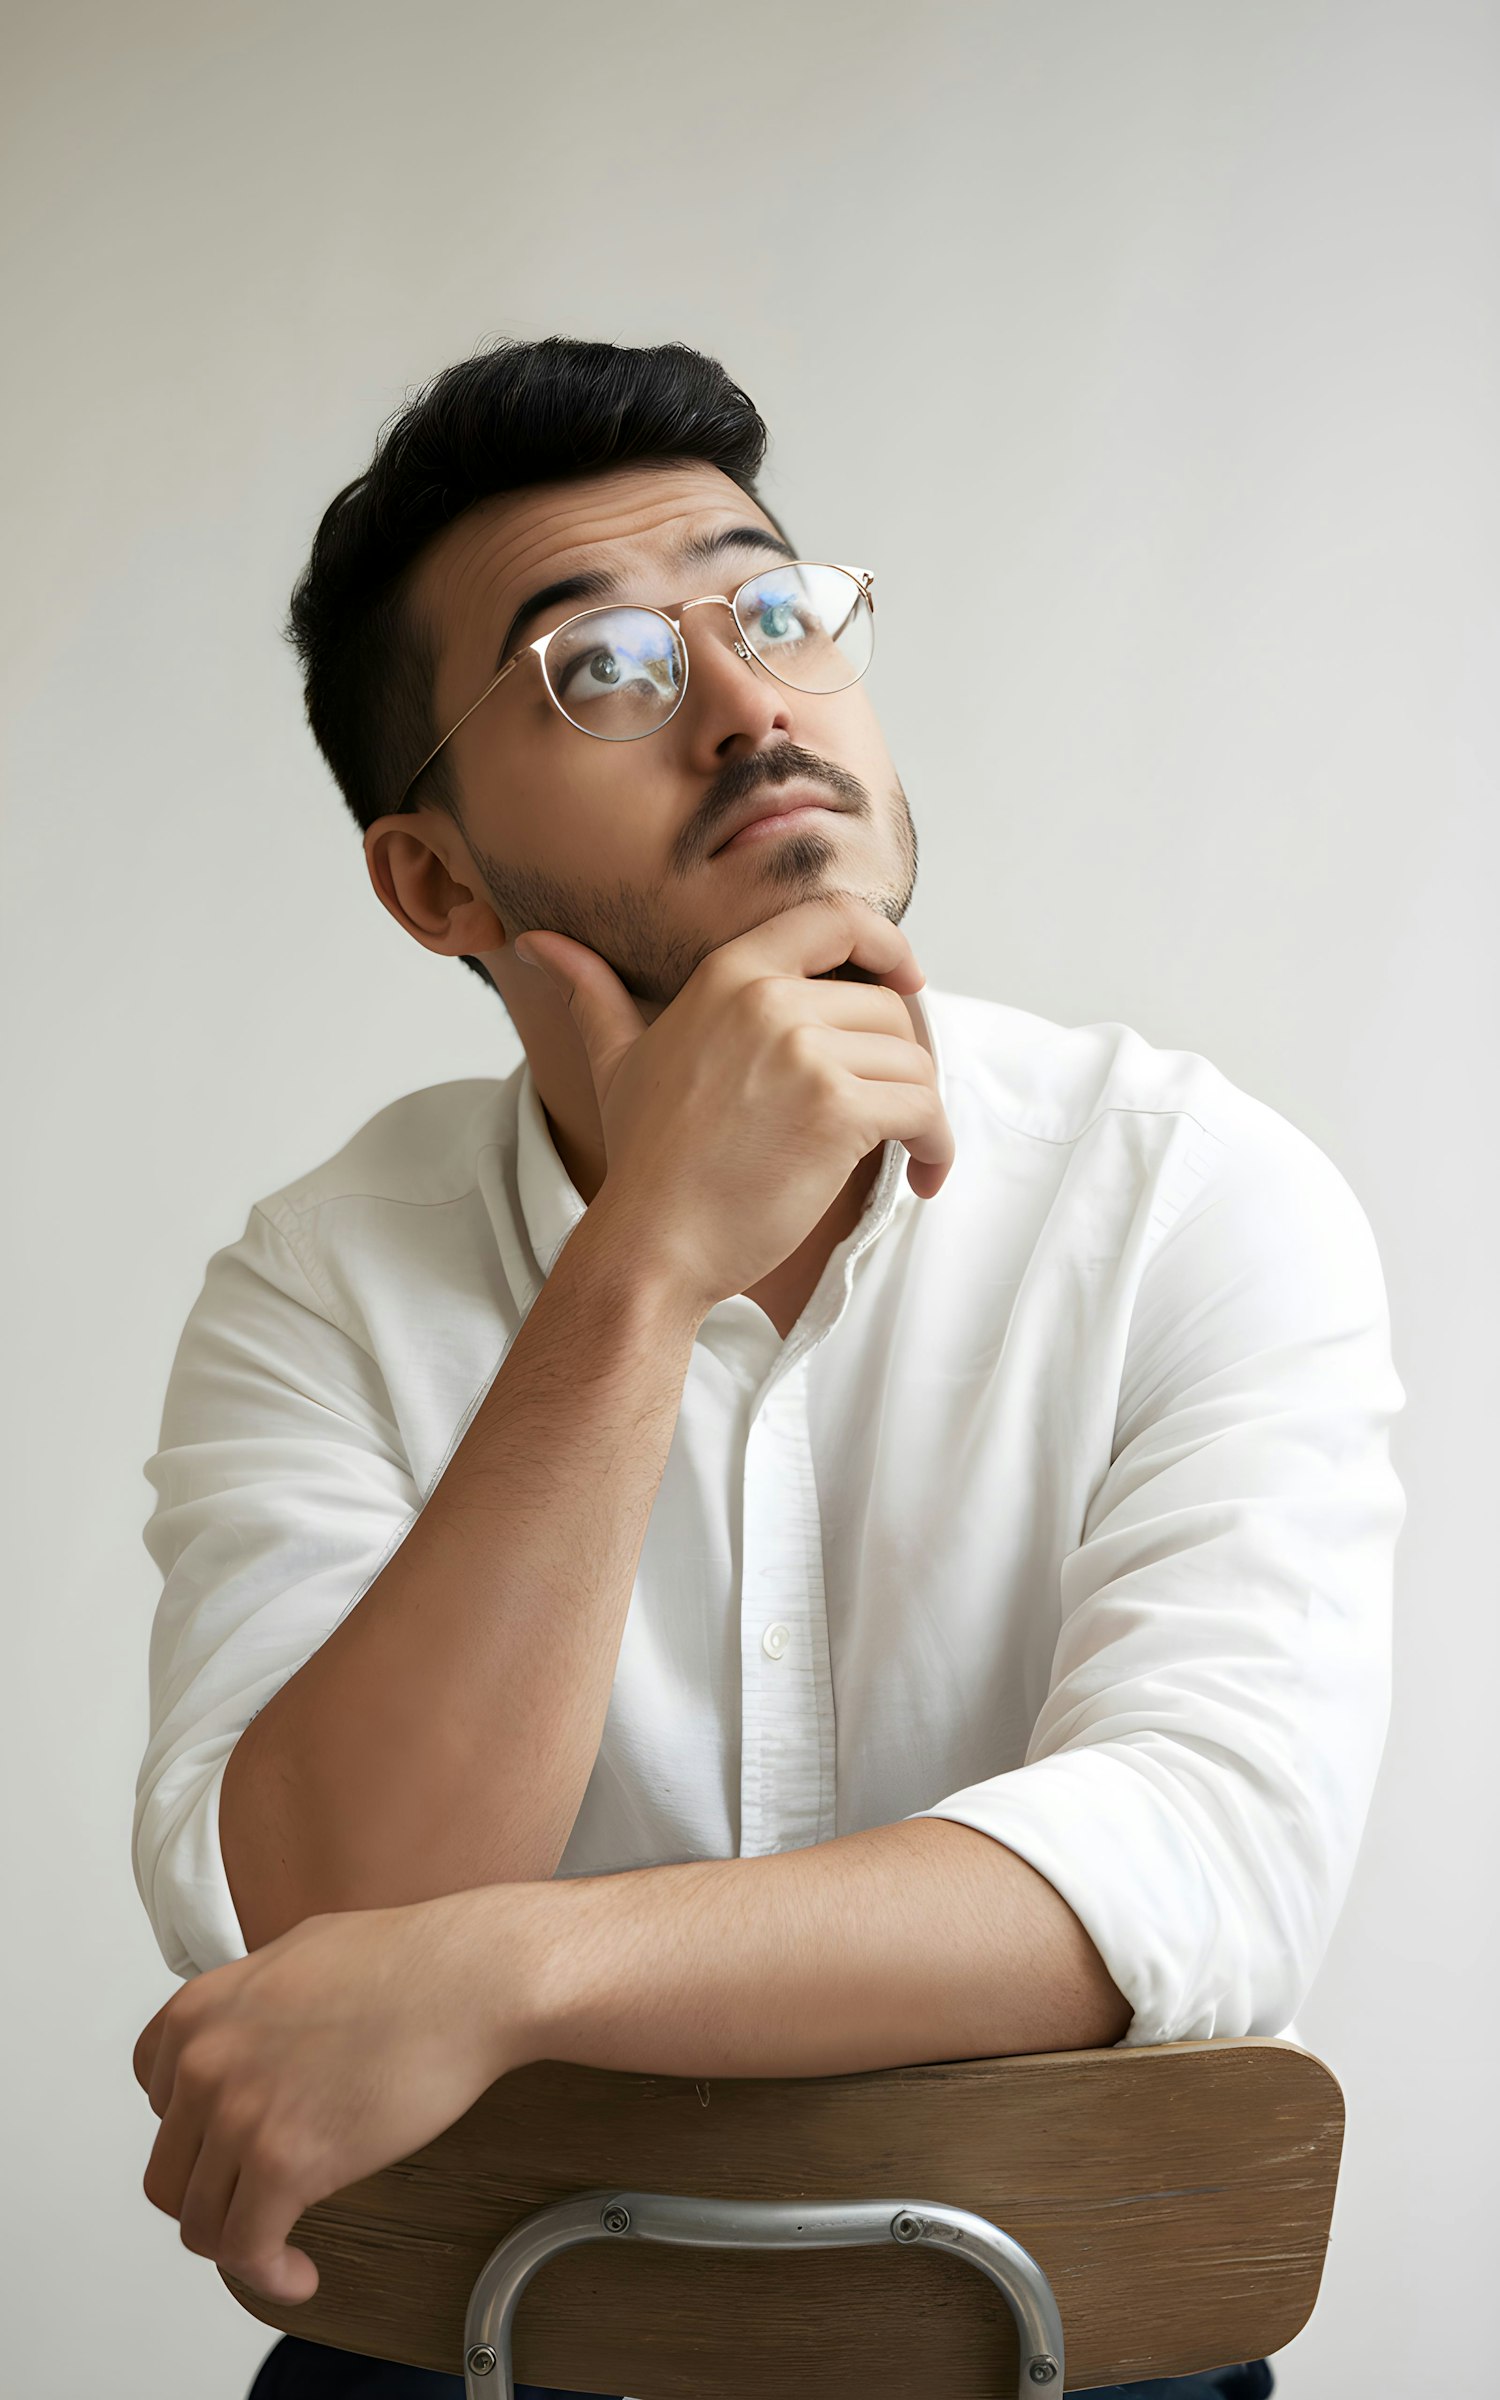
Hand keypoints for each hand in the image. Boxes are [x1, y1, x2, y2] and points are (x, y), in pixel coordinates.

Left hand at [132, 1887, 533, 2303]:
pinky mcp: (284, 2163)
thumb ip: (253, 2002)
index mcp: (199, 2010)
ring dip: (239, 2241)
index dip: (194, 2127)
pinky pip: (246, 2250)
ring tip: (280, 2244)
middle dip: (215, 2191)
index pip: (153, 2095)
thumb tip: (254, 2034)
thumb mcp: (297, 1955)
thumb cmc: (406, 1960)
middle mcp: (203, 2062)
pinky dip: (269, 2275)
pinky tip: (300, 2275)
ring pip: (201, 2220)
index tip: (227, 2145)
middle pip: (170, 2170)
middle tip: (259, 2198)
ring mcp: (238, 2114)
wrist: (467, 1978)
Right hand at [513, 893, 955, 1313]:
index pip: (836, 917)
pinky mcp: (837, 1112)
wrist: (653, 1242)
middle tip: (895, 1112)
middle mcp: (770, 1001)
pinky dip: (937, 1145)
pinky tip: (922, 1175)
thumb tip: (539, 943)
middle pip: (888, 1009)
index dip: (887, 945)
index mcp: (730, 974)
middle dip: (904, 1063)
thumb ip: (595, 994)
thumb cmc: (645, 1159)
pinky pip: (923, 1110)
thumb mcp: (617, 1059)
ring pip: (913, 1061)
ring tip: (908, 1153)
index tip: (907, 981)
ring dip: (923, 1112)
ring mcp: (804, 1054)